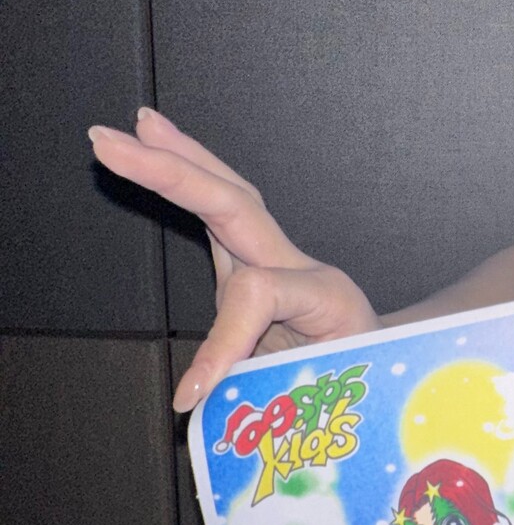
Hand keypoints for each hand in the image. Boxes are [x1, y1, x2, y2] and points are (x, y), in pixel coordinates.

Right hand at [88, 108, 378, 410]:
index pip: (255, 294)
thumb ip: (262, 391)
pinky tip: (160, 147)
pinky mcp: (255, 261)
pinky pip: (221, 209)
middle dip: (171, 172)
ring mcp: (275, 256)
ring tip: (136, 125)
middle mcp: (295, 263)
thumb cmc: (360, 378)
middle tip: (115, 143)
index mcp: (322, 294)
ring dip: (178, 158)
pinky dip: (189, 178)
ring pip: (227, 193)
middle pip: (234, 202)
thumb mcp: (322, 392)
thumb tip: (196, 400)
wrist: (386, 361)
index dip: (219, 343)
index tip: (192, 395)